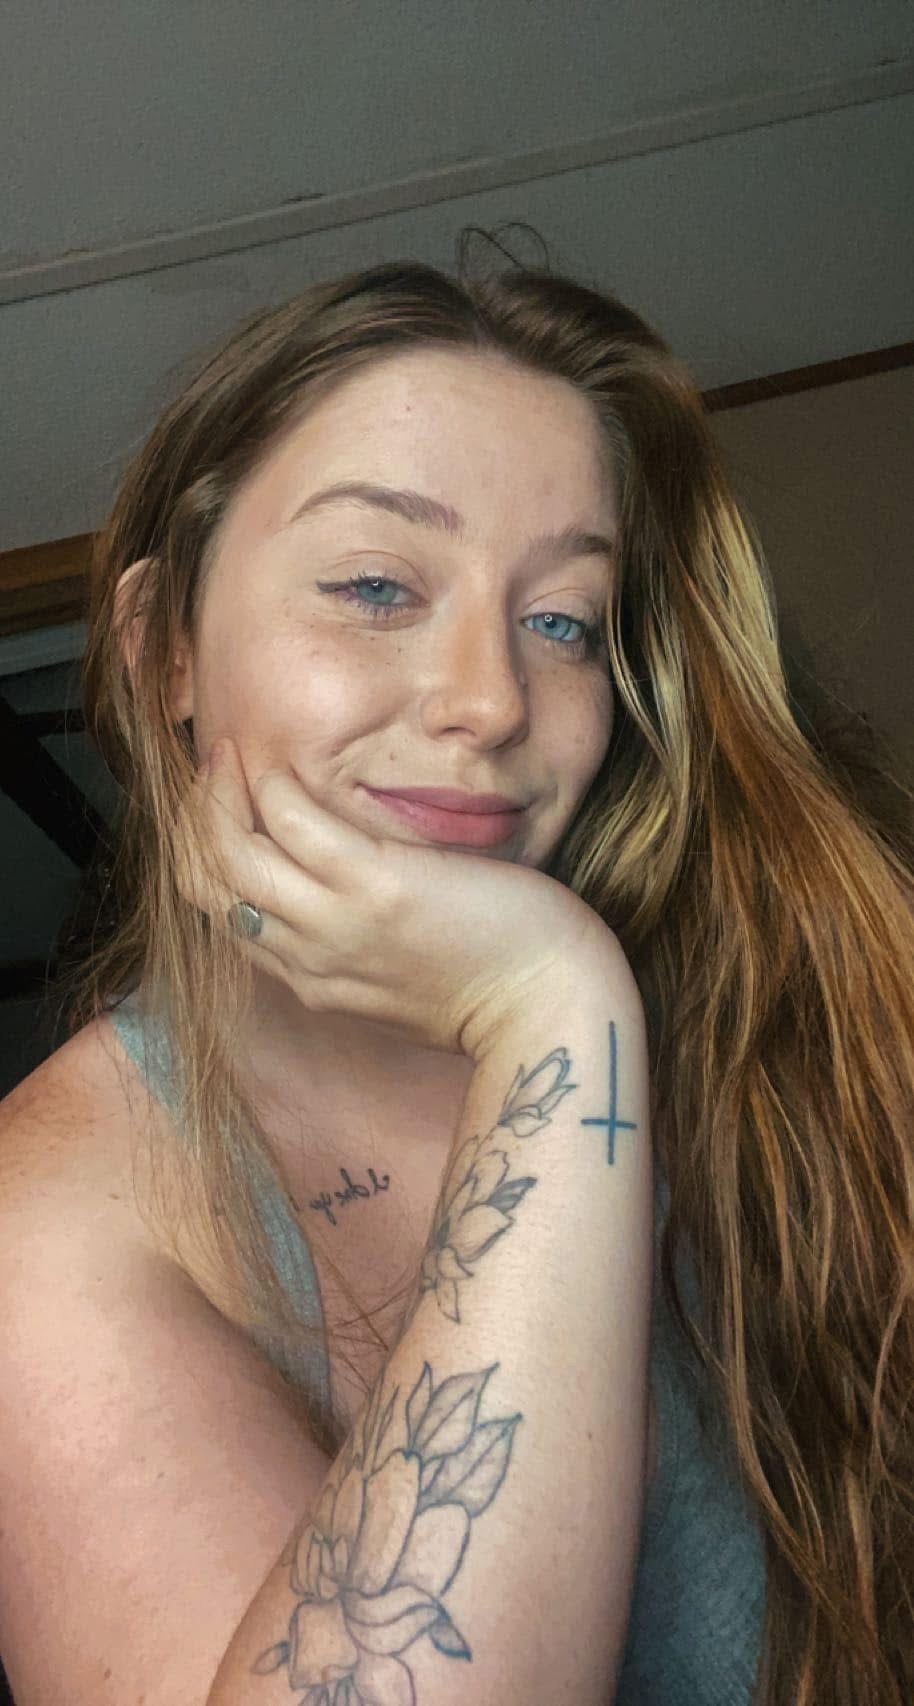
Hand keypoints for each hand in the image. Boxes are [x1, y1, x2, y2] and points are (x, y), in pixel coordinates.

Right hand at [174, 737, 619, 1060]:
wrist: (552, 1008)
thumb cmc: (499, 987)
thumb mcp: (406, 980)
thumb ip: (363, 947)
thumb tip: (352, 897)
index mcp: (315, 981)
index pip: (225, 918)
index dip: (206, 858)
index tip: (220, 812)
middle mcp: (311, 959)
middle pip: (207, 889)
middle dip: (194, 822)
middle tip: (212, 771)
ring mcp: (340, 924)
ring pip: (230, 857)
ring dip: (219, 796)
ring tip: (230, 754)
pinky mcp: (378, 888)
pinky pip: (294, 824)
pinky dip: (275, 786)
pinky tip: (283, 764)